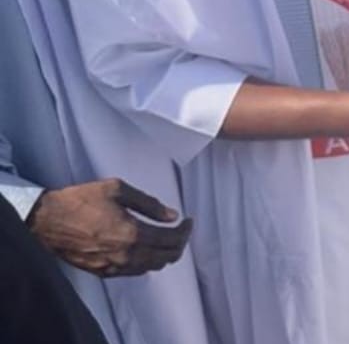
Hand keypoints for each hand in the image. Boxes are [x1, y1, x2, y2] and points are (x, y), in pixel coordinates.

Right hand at [26, 179, 191, 276]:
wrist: (47, 220)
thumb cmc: (82, 199)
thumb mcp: (118, 189)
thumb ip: (149, 204)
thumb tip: (172, 215)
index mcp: (132, 234)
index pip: (171, 240)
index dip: (185, 231)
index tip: (189, 220)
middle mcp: (126, 255)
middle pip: (166, 258)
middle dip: (179, 244)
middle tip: (181, 230)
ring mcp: (114, 267)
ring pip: (151, 267)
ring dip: (164, 254)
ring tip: (167, 237)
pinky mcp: (102, 272)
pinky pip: (135, 272)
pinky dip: (147, 261)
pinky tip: (146, 247)